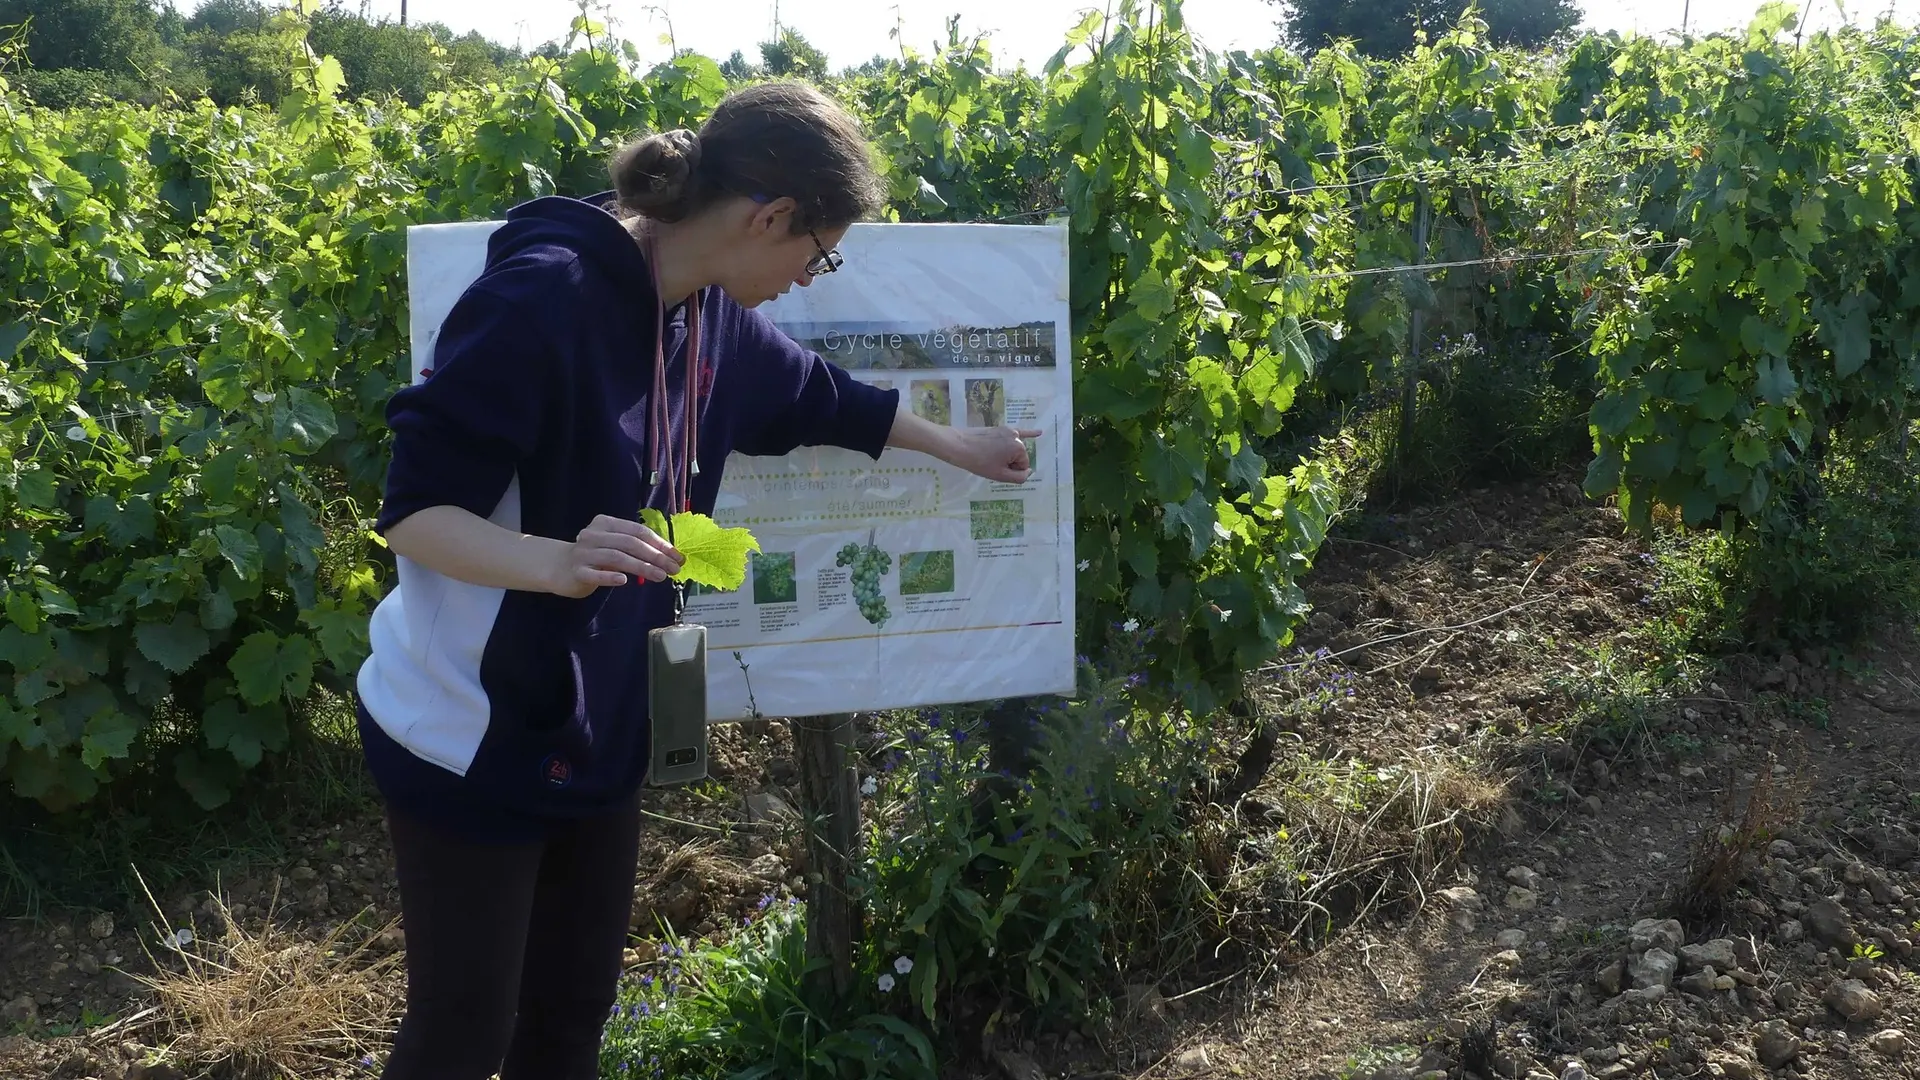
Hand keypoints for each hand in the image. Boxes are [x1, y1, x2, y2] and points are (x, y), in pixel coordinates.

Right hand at [546, 514, 684, 597]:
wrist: (558, 567)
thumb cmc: (593, 557)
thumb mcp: (612, 545)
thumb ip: (634, 547)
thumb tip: (668, 556)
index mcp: (605, 523)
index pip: (637, 531)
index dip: (660, 543)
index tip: (677, 556)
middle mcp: (594, 535)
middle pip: (629, 543)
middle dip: (655, 556)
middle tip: (673, 568)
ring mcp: (584, 553)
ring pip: (617, 558)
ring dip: (642, 567)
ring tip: (660, 576)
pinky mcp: (577, 572)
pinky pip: (595, 574)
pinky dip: (610, 576)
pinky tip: (624, 581)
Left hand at [950, 425, 1042, 482]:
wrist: (958, 445)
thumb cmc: (978, 462)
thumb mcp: (999, 475)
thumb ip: (1019, 477)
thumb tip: (1028, 472)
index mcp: (1019, 448)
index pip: (1023, 466)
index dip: (1010, 471)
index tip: (996, 468)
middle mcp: (1017, 437)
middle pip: (1019, 457)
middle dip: (1008, 463)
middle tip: (990, 463)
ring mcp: (1008, 431)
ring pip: (1013, 450)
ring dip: (1007, 455)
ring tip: (991, 457)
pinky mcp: (1000, 428)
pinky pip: (1018, 432)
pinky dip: (1029, 433)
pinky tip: (1040, 432)